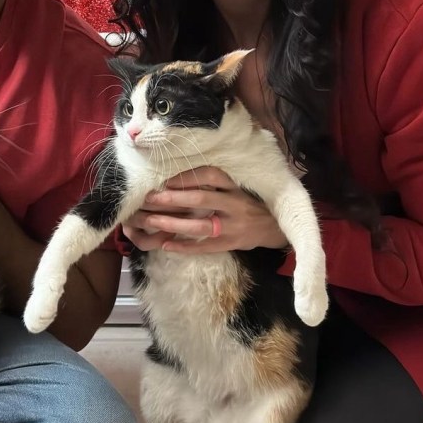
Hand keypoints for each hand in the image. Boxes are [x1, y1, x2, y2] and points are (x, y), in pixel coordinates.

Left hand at [121, 165, 287, 253]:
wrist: (272, 228)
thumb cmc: (246, 205)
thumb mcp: (235, 189)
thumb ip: (213, 185)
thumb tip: (175, 180)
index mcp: (234, 187)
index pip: (211, 175)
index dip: (188, 176)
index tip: (166, 180)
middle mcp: (234, 204)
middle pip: (202, 199)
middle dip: (174, 199)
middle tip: (151, 198)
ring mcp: (232, 226)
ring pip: (201, 226)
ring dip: (174, 224)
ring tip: (151, 221)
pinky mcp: (230, 244)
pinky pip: (205, 247)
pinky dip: (184, 247)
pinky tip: (166, 245)